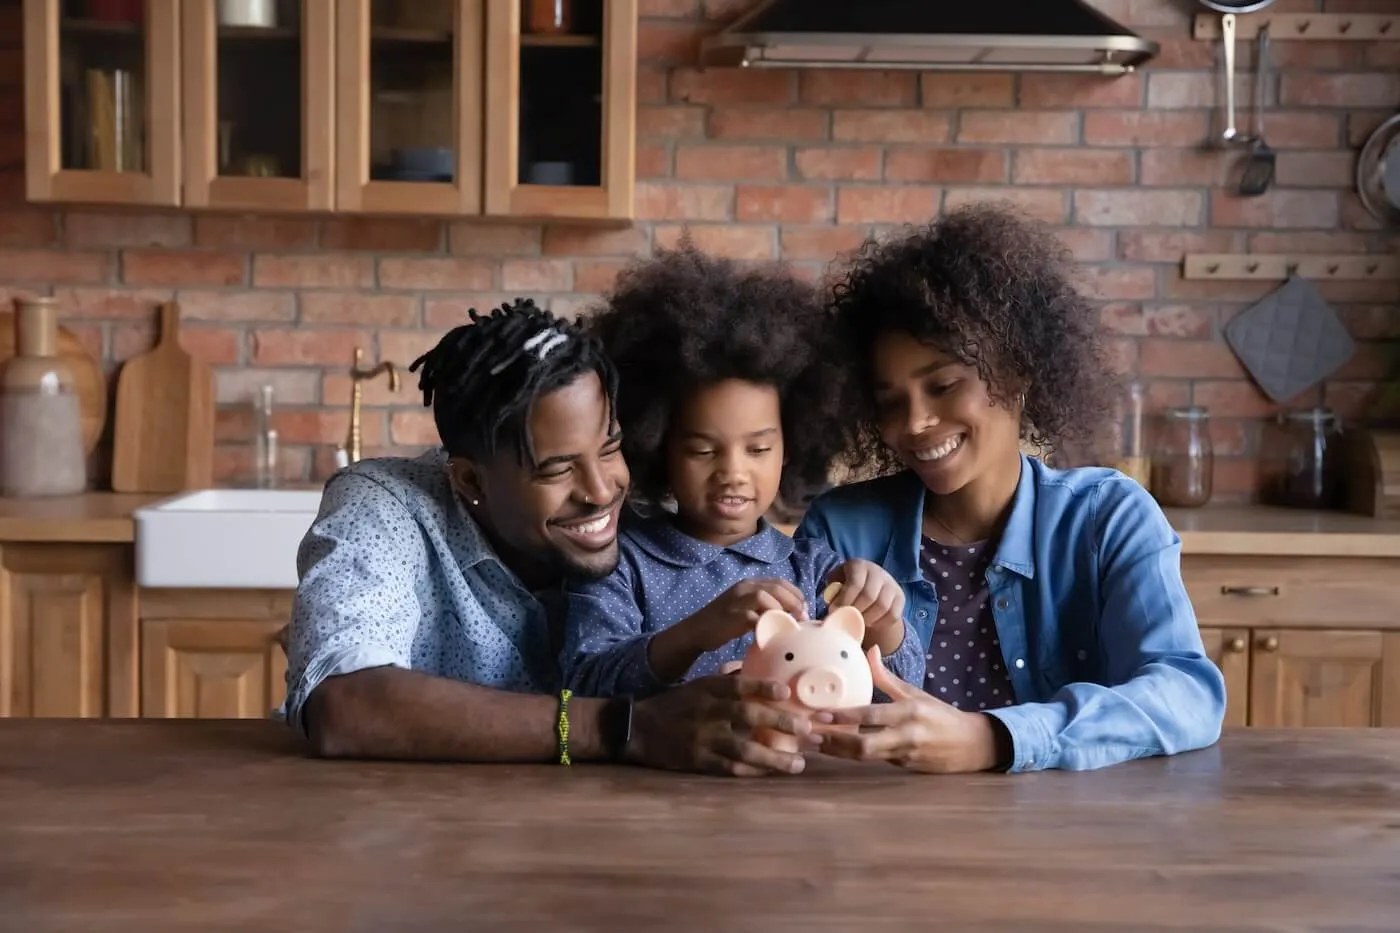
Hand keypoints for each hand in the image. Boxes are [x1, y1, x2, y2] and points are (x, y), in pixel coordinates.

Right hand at [624, 675, 813, 776]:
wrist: (637, 728)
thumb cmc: (675, 705)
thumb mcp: (698, 686)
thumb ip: (727, 683)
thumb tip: (762, 677)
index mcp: (707, 689)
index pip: (737, 684)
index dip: (762, 687)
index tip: (786, 691)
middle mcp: (706, 711)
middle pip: (747, 715)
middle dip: (780, 722)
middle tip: (808, 728)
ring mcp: (702, 738)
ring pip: (743, 748)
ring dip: (774, 756)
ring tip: (798, 763)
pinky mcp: (697, 761)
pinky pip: (729, 768)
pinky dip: (752, 771)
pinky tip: (771, 773)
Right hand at [690, 577, 809, 651]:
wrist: (695, 631)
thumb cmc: (723, 622)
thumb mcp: (745, 608)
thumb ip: (764, 607)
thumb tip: (790, 615)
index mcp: (749, 584)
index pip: (779, 582)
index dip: (796, 594)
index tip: (805, 609)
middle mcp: (743, 588)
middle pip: (776, 588)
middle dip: (793, 602)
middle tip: (803, 617)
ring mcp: (736, 601)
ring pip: (764, 597)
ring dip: (781, 610)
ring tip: (791, 624)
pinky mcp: (731, 616)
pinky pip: (752, 617)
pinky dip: (765, 624)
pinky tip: (773, 633)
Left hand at [815, 649, 1002, 773]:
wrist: (972, 745)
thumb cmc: (940, 715)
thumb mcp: (915, 693)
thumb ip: (887, 678)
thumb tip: (870, 651)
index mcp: (909, 712)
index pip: (871, 715)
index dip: (844, 717)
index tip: (820, 713)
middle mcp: (906, 735)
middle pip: (864, 745)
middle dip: (835, 742)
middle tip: (810, 735)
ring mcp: (905, 755)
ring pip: (865, 757)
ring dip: (838, 752)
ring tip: (814, 745)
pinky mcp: (904, 768)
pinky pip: (874, 763)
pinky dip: (853, 757)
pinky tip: (834, 752)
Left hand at [825, 559, 905, 655]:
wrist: (868, 587)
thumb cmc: (846, 586)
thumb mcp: (836, 584)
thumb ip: (832, 593)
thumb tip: (833, 609)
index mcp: (859, 566)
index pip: (855, 583)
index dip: (844, 600)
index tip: (835, 611)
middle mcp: (878, 572)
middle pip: (869, 596)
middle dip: (855, 611)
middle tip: (847, 618)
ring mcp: (891, 584)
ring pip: (883, 606)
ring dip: (867, 618)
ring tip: (857, 621)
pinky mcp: (900, 597)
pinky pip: (893, 615)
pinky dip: (880, 623)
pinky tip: (870, 622)